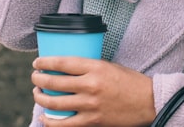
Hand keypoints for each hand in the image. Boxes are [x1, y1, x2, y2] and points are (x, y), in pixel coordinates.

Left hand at [32, 56, 154, 126]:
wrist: (148, 102)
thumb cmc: (129, 81)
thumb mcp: (109, 66)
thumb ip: (89, 68)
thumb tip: (66, 69)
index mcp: (96, 67)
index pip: (62, 63)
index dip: (45, 63)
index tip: (37, 63)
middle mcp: (91, 85)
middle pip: (54, 83)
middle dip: (38, 80)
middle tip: (35, 78)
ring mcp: (90, 105)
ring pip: (55, 103)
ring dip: (41, 98)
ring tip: (37, 93)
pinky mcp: (92, 121)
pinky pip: (65, 124)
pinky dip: (50, 121)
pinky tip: (45, 117)